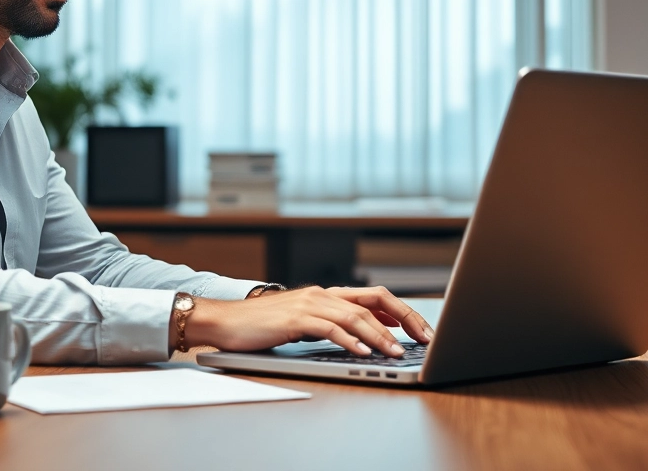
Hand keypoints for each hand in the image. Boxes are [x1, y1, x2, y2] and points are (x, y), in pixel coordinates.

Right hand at [186, 285, 433, 357]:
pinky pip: (330, 328)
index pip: (374, 297)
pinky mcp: (295, 318)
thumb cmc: (261, 326)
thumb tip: (362, 339)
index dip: (401, 311)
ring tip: (397, 352)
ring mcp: (309, 304)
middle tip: (423, 339)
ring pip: (356, 315)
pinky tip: (364, 352)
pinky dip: (351, 341)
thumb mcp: (302, 324)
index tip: (421, 330)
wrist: (224, 320)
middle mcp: (322, 294)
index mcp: (326, 294)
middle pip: (374, 300)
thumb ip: (329, 326)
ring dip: (381, 336)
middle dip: (404, 318)